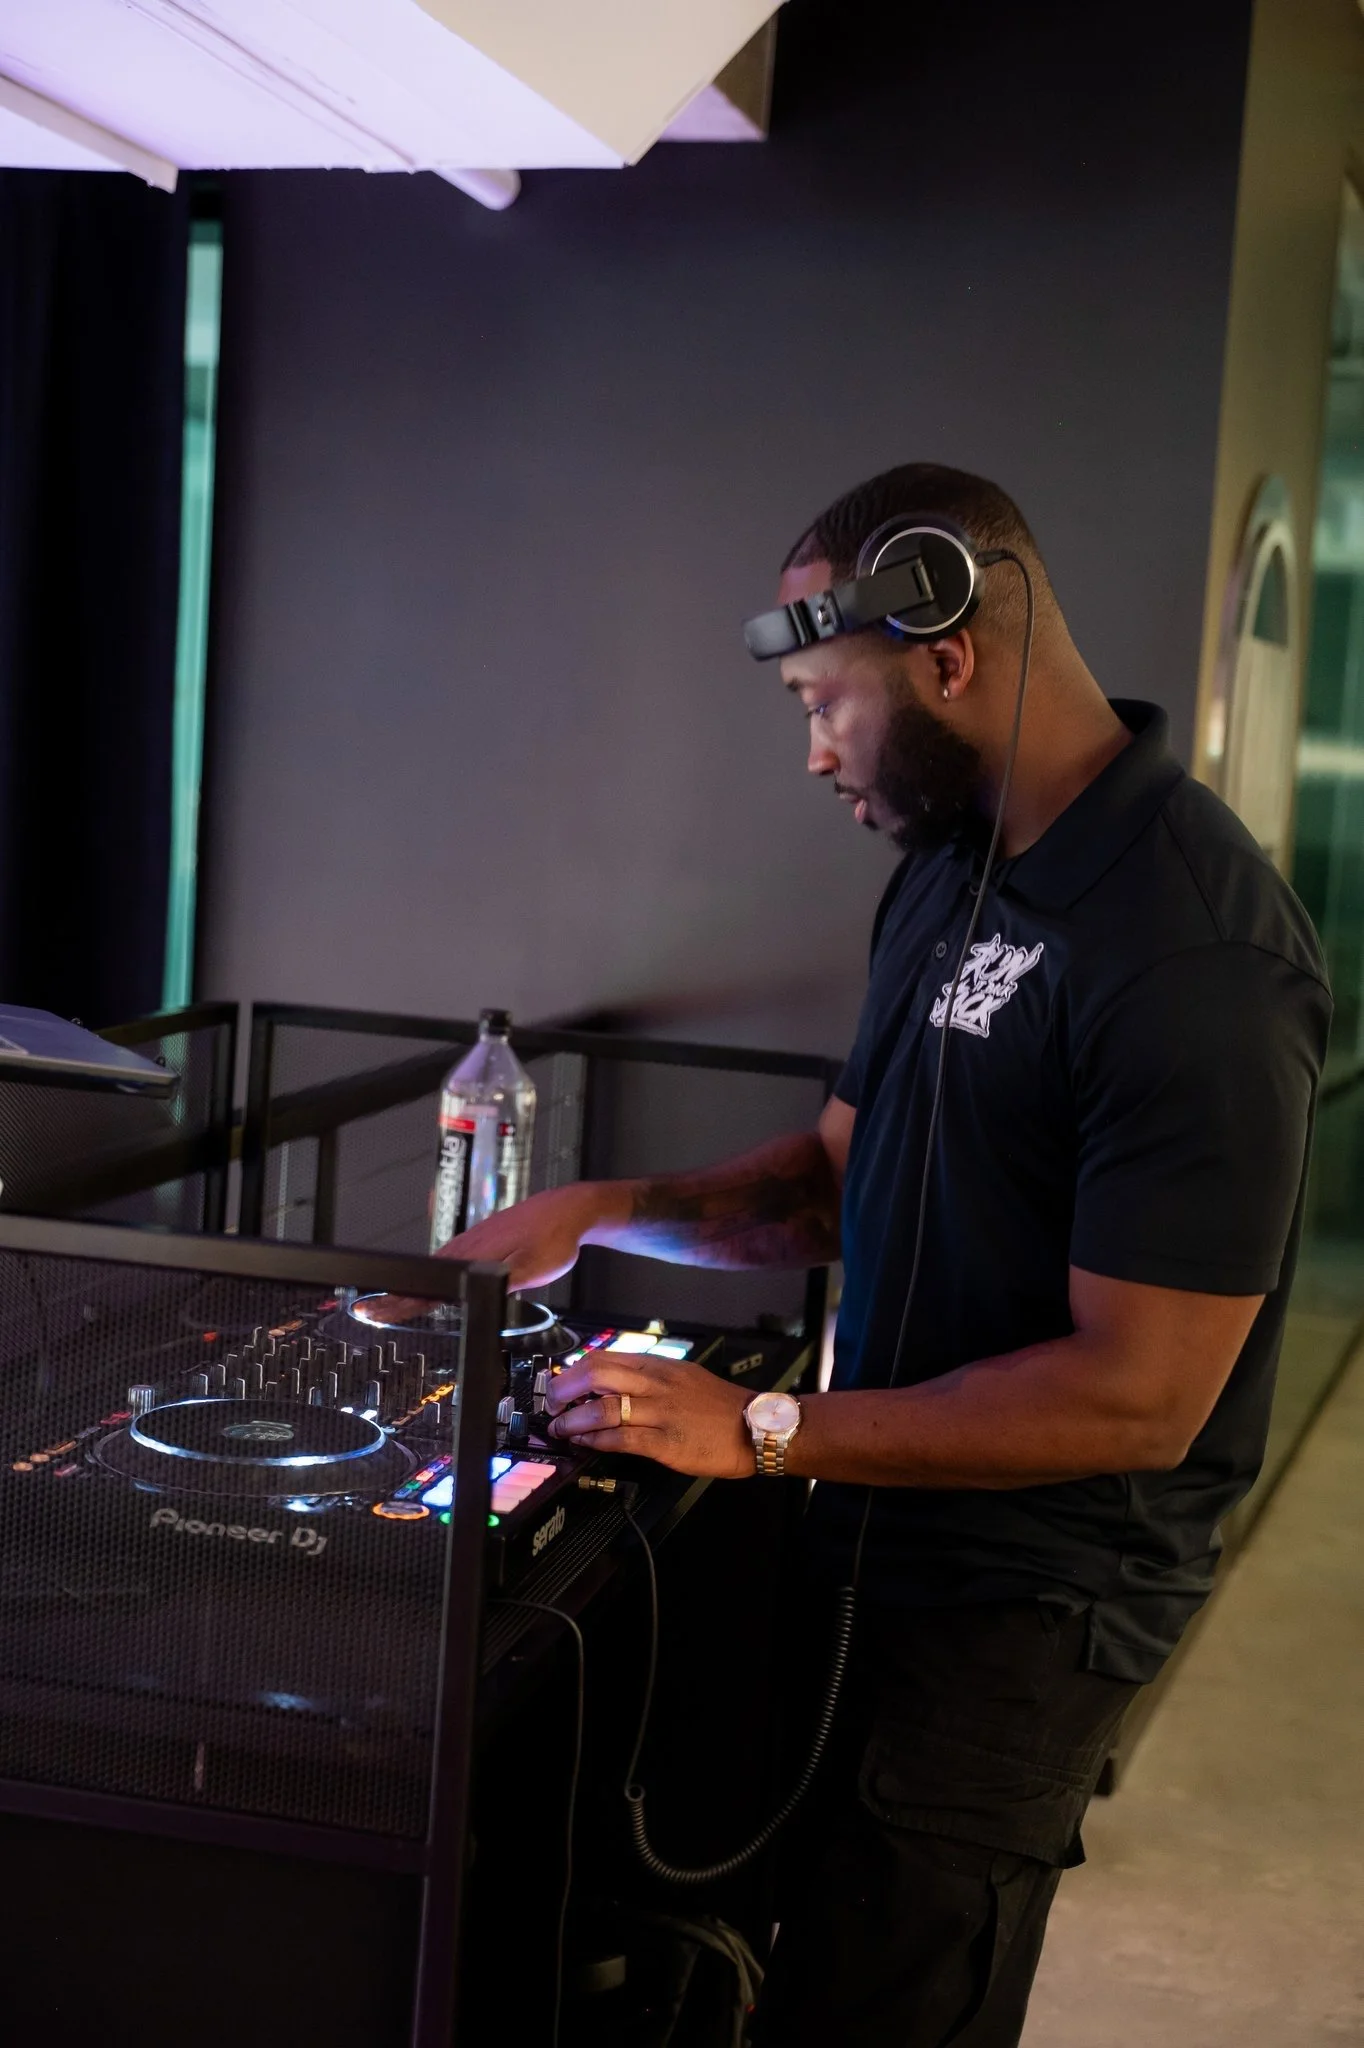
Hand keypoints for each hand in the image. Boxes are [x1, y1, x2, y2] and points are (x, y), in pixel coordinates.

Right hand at [363, 1184, 609, 1323]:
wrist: (569, 1209)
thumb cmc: (556, 1237)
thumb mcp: (536, 1267)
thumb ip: (505, 1282)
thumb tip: (479, 1295)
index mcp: (474, 1255)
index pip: (430, 1284)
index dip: (401, 1301)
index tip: (376, 1311)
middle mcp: (467, 1246)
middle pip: (422, 1276)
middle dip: (393, 1296)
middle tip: (366, 1311)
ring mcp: (472, 1241)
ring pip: (432, 1267)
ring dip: (409, 1286)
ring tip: (387, 1302)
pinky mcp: (480, 1240)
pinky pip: (446, 1261)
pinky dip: (429, 1274)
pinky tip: (427, 1284)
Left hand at [544, 1353, 751, 1478]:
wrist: (755, 1428)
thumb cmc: (718, 1405)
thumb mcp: (683, 1376)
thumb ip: (649, 1377)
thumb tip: (611, 1383)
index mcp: (660, 1366)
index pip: (606, 1358)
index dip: (575, 1370)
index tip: (560, 1382)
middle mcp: (657, 1385)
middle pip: (598, 1374)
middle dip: (565, 1388)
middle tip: (552, 1402)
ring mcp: (661, 1413)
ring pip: (605, 1408)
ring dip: (574, 1419)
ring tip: (561, 1428)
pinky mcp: (666, 1442)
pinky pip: (622, 1439)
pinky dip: (597, 1441)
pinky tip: (586, 1444)